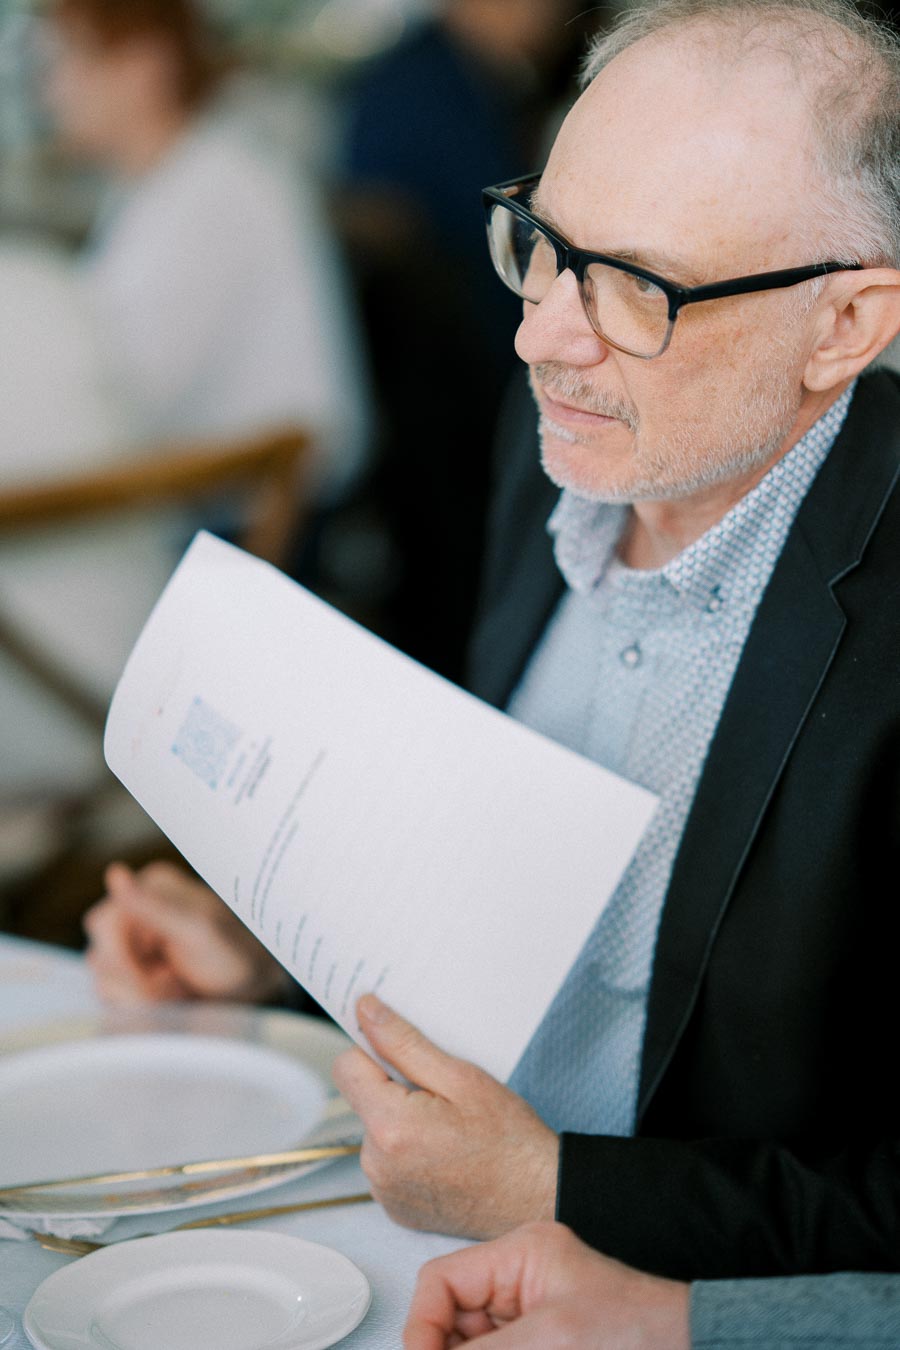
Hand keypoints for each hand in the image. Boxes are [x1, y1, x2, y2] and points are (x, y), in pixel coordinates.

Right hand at [83, 860, 288, 1003]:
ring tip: (178, 989)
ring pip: (103, 979)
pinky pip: (113, 994)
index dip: (122, 957)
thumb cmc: (235, 953)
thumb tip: (116, 873)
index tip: (154, 975)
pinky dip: (140, 1003)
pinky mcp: (132, 970)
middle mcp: (136, 910)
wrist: (252, 987)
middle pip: (99, 955)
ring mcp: (132, 943)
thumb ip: (155, 907)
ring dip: (140, 995)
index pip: (102, 922)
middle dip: (135, 982)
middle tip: (174, 986)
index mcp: (151, 888)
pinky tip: (170, 996)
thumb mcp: (199, 930)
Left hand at [332, 994, 557, 1238]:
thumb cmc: (508, 1140)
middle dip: (393, 1089)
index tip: (403, 1053)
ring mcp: (383, 1190)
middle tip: (442, 1097)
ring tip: (447, 1129)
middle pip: (362, 1100)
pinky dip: (407, 1153)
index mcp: (389, 1127)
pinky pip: (386, 1162)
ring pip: (375, 1130)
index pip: (346, 1066)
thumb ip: (404, 1043)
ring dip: (400, 1121)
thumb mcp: (461, 1077)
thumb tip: (365, 1012)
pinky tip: (443, 1154)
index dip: (373, 1052)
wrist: (536, 1199)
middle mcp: (376, 1164)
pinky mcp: (393, 1207)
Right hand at [404, 1220, 691, 1348]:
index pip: (440, 1282)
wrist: (692, 1347)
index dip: (422, 1327)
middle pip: (452, 1319)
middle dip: (450, 1349)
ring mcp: (532, 1314)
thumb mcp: (548, 1339)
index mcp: (518, 1253)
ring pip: (473, 1343)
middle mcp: (519, 1279)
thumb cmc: (639, 1331)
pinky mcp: (544, 1339)